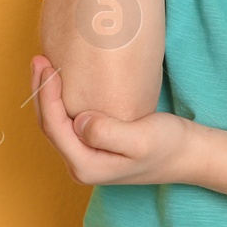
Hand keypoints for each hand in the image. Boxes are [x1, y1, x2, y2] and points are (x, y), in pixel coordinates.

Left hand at [29, 55, 198, 185]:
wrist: (187, 154)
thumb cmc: (167, 145)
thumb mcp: (141, 139)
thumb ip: (107, 132)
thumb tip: (79, 121)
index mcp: (86, 166)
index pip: (55, 128)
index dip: (46, 96)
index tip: (48, 67)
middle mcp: (81, 165)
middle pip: (49, 127)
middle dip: (41, 92)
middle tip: (39, 59)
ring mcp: (87, 156)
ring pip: (56, 124)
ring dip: (47, 95)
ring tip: (45, 66)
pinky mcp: (94, 145)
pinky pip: (68, 122)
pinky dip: (61, 101)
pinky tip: (62, 83)